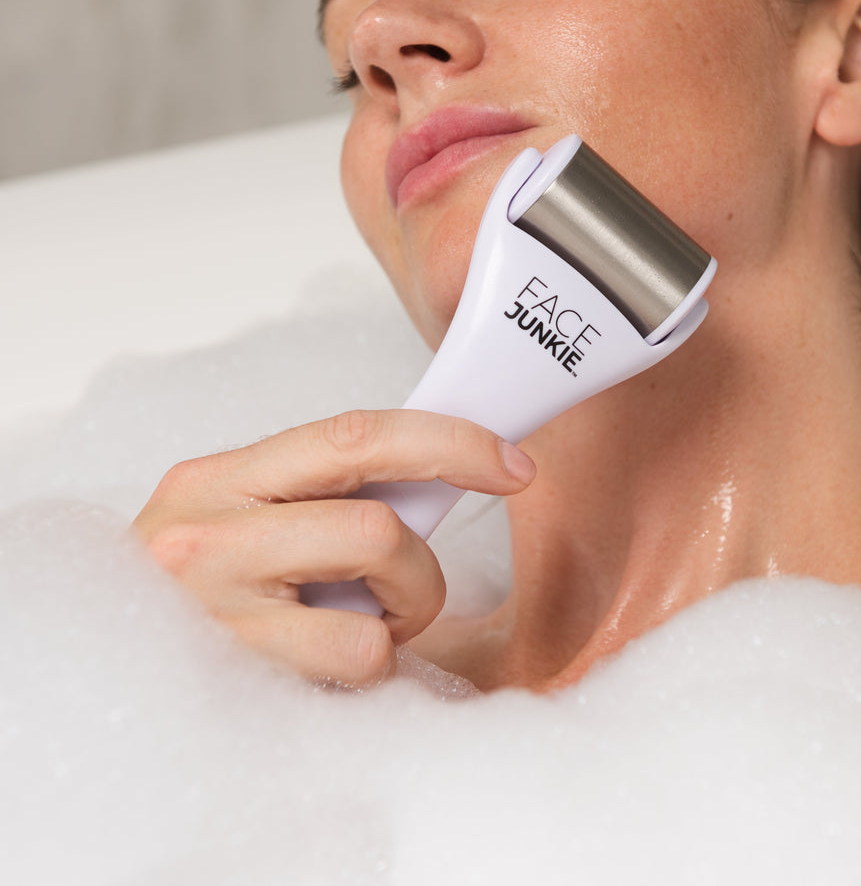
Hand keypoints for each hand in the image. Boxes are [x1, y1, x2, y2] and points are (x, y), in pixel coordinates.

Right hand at [132, 409, 535, 686]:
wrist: (109, 666)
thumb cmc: (205, 595)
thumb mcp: (244, 524)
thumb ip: (319, 495)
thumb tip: (436, 474)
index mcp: (221, 476)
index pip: (355, 434)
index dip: (449, 441)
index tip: (511, 463)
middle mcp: (210, 525)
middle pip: (380, 514)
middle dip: (428, 554)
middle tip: (427, 577)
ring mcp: (218, 597)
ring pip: (379, 569)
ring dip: (403, 605)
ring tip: (361, 625)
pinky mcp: (236, 662)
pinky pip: (363, 649)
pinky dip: (374, 661)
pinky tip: (330, 665)